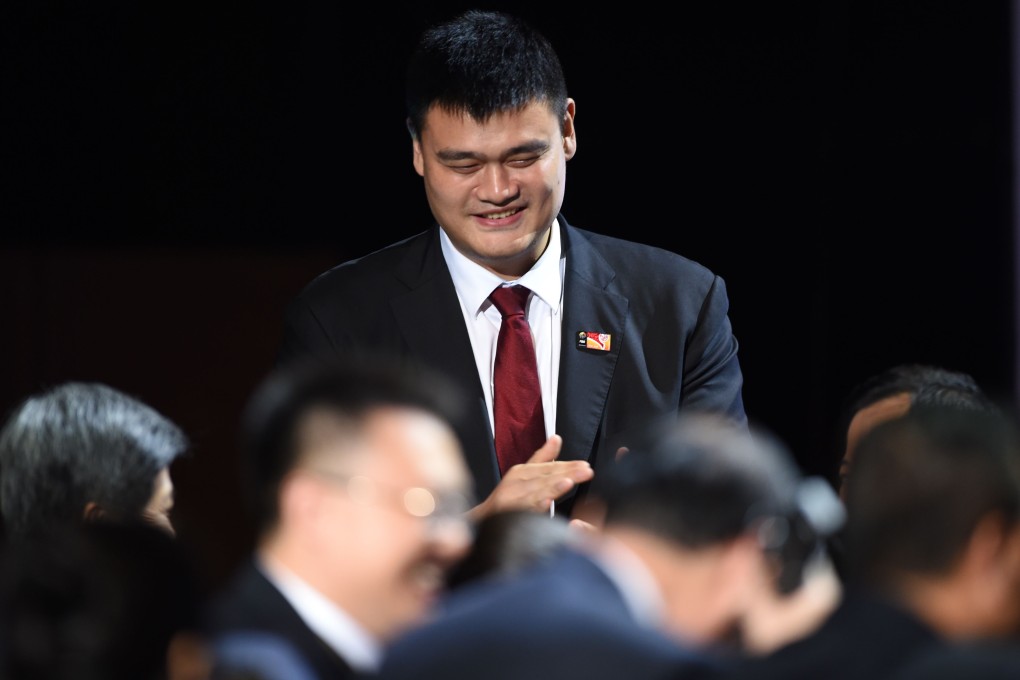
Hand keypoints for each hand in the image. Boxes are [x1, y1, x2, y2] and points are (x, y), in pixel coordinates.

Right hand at [469, 434, 592, 519]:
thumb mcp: (525, 473)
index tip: (586, 466)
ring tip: (568, 483)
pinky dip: (534, 507)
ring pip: (535, 492)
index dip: (568, 466)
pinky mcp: (507, 513)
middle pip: (546, 477)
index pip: (550, 467)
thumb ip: (543, 457)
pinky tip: (546, 504)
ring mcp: (512, 498)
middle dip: (567, 474)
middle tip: (586, 472)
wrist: (484, 519)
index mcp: (523, 472)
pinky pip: (523, 510)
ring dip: (552, 487)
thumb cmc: (508, 496)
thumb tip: (557, 438)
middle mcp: (517, 482)